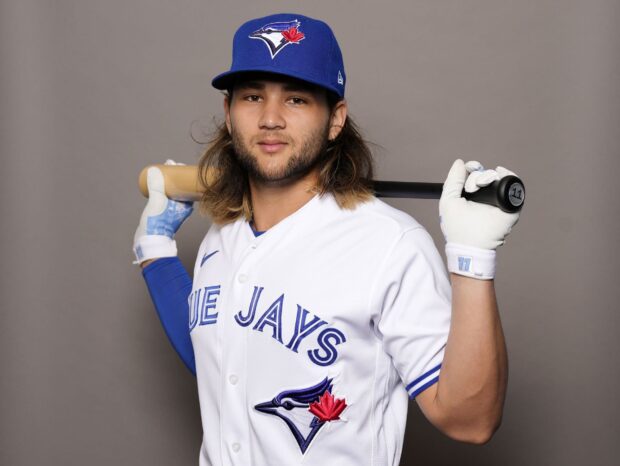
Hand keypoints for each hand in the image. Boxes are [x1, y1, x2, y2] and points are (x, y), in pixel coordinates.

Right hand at [132, 160, 193, 263]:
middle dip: (176, 175)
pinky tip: (159, 184)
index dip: (184, 173)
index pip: (189, 184)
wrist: (150, 240)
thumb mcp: (157, 202)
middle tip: (169, 165)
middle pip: (182, 186)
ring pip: (175, 191)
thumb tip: (154, 171)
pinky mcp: (167, 211)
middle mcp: (183, 206)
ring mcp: (175, 209)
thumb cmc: (157, 224)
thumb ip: (157, 187)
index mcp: (186, 204)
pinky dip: (165, 188)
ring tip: (163, 171)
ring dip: (170, 181)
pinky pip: (168, 196)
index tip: (177, 164)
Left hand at [439, 159, 520, 278]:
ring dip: (488, 176)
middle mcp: (486, 196)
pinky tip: (500, 174)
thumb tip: (460, 162)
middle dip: (477, 175)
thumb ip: (453, 180)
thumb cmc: (457, 226)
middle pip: (485, 174)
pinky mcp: (510, 206)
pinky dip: (509, 176)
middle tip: (471, 187)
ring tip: (480, 186)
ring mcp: (498, 200)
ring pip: (498, 177)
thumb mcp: (448, 200)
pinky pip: (515, 185)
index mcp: (471, 195)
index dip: (472, 167)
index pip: (474, 174)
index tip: (470, 167)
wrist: (470, 245)